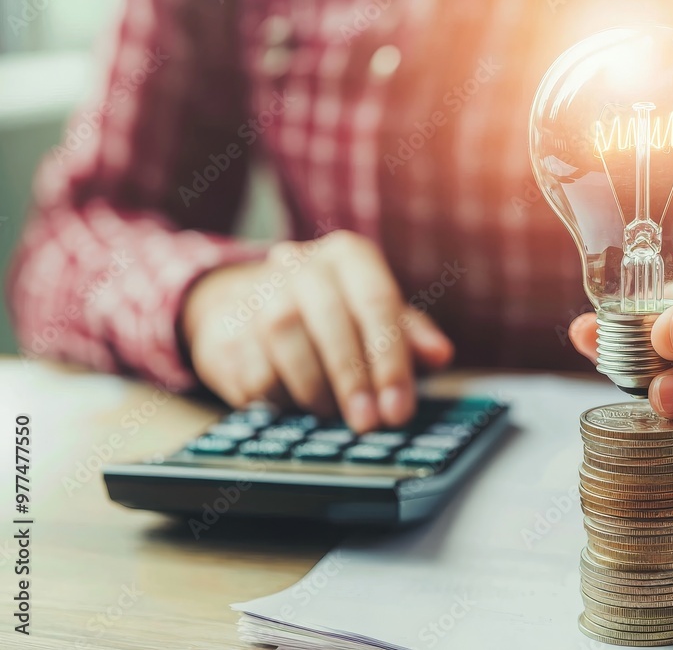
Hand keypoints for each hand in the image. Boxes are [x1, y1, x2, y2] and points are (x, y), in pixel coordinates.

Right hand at [181, 231, 452, 431]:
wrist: (249, 305)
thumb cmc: (333, 314)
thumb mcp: (379, 316)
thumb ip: (410, 334)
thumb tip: (439, 354)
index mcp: (348, 256)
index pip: (376, 302)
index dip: (390, 360)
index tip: (398, 408)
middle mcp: (301, 264)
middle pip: (328, 319)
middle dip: (352, 379)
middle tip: (368, 423)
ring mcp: (258, 291)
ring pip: (284, 337)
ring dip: (313, 387)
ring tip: (332, 411)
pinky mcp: (227, 327)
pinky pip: (251, 365)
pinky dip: (279, 395)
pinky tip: (297, 404)